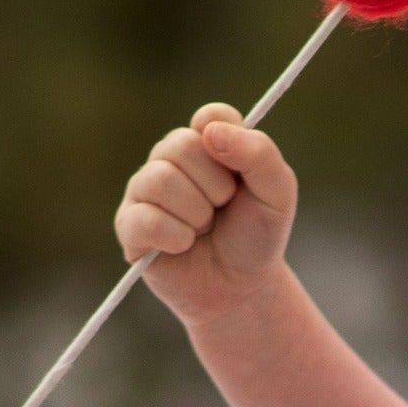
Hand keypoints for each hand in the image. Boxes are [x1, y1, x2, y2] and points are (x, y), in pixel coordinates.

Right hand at [116, 105, 297, 324]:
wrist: (242, 289)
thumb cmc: (256, 236)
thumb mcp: (278, 194)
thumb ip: (259, 154)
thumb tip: (210, 133)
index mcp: (206, 141)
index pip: (211, 117)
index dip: (229, 145)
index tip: (240, 175)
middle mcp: (170, 158)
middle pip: (181, 144)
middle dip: (215, 187)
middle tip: (223, 210)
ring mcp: (145, 189)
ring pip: (160, 179)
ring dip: (197, 214)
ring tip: (204, 230)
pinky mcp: (130, 225)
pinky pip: (146, 218)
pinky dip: (176, 237)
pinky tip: (185, 246)